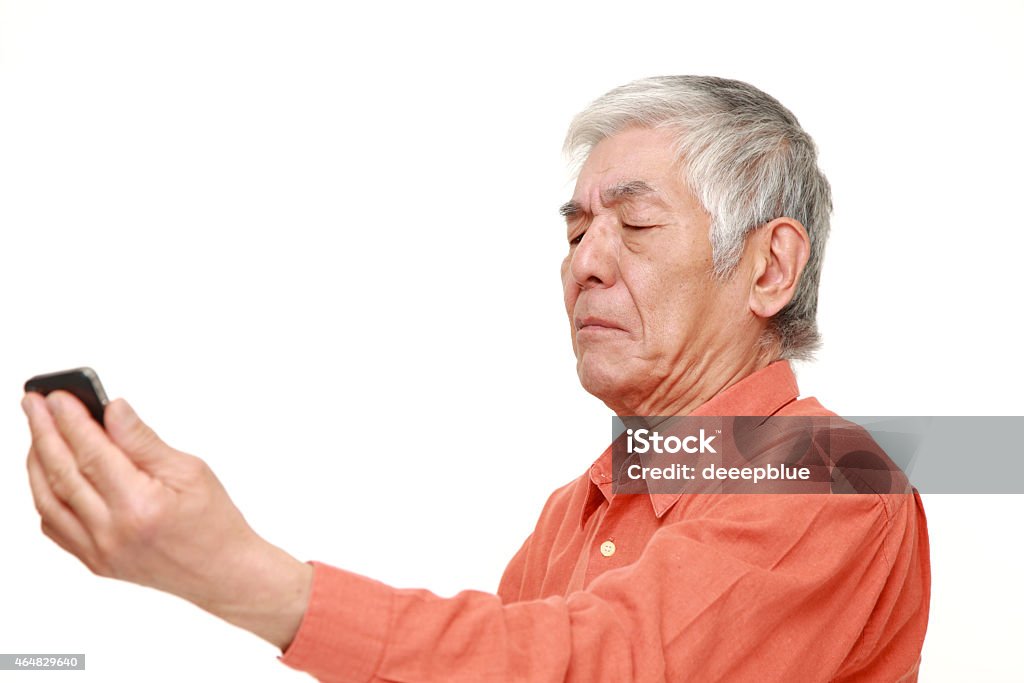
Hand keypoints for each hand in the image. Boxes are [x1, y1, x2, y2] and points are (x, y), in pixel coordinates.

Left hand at [22, 390, 312, 649]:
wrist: (222, 572)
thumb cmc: (214, 521)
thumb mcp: (190, 471)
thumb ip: (144, 441)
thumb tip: (113, 409)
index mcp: (140, 507)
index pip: (92, 453)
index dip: (71, 420)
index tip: (58, 395)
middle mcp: (112, 533)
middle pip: (62, 472)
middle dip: (44, 431)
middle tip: (35, 401)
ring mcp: (98, 552)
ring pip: (48, 499)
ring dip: (38, 460)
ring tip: (39, 429)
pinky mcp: (94, 562)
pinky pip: (54, 526)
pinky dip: (44, 494)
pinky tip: (49, 471)